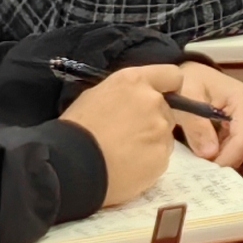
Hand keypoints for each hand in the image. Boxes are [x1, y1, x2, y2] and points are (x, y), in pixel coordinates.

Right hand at [57, 66, 180, 205]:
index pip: (171, 75)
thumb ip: (124, 93)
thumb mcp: (96, 95)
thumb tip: (133, 99)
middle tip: (129, 133)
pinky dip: (149, 161)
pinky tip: (128, 166)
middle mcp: (154, 101)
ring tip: (125, 153)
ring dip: (151, 140)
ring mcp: (161, 130)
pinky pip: (160, 156)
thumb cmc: (77, 128)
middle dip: (153, 118)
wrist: (71, 165)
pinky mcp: (162, 157)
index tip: (160, 96)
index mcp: (135, 82)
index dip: (168, 86)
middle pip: (166, 109)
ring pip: (165, 134)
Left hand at [163, 61, 242, 167]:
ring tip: (205, 146)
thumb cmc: (190, 83)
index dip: (227, 158)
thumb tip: (210, 154)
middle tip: (199, 158)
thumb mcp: (186, 97)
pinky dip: (230, 151)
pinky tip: (213, 143)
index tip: (205, 168)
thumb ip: (196, 124)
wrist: (195, 76)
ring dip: (227, 154)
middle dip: (225, 157)